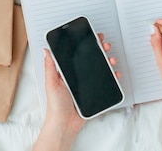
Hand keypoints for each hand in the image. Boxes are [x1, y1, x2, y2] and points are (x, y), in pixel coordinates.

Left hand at [34, 34, 117, 150]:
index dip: (85, 45)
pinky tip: (115, 73)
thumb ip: (50, 67)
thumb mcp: (51, 83)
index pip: (77, 55)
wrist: (65, 124)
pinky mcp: (94, 93)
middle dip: (100, 51)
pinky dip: (112, 77)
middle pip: (91, 60)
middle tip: (105, 46)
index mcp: (67, 72)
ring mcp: (87, 84)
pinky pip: (105, 83)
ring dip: (107, 62)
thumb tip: (46, 50)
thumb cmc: (56, 105)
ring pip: (100, 69)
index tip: (91, 37)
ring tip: (111, 59)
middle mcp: (78, 76)